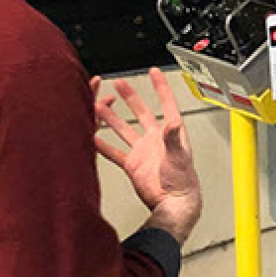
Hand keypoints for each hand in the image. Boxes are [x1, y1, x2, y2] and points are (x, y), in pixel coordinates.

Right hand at [92, 68, 202, 242]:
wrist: (172, 204)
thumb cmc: (182, 183)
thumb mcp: (178, 157)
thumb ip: (173, 139)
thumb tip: (171, 122)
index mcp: (171, 133)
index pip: (166, 104)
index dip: (160, 87)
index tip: (154, 72)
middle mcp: (156, 140)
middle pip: (141, 112)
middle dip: (130, 97)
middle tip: (119, 83)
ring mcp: (143, 151)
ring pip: (124, 129)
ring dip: (112, 118)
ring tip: (99, 105)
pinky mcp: (133, 165)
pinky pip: (115, 152)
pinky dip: (104, 145)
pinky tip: (93, 137)